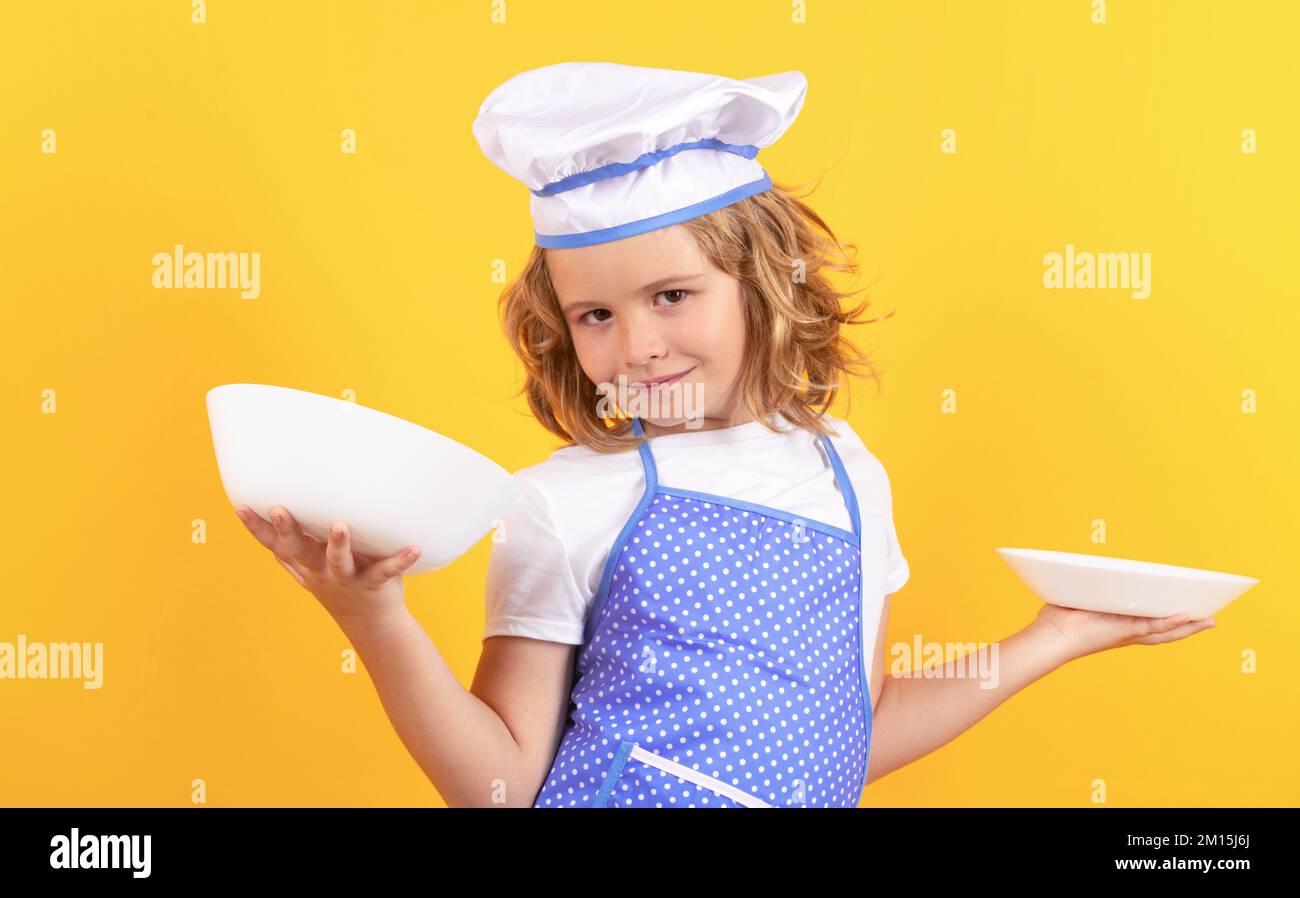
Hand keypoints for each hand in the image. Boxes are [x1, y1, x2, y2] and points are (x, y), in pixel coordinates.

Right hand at [235, 504, 420, 632]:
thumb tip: (274, 508)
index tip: (240, 505)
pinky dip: (400, 560)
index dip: (256, 527)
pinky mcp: (374, 584)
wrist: (370, 621)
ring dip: (339, 544)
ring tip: (340, 526)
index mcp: (305, 563)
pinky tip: (414, 549)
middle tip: (279, 509)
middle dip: (288, 530)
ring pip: (339, 561)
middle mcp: (320, 571)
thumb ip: (295, 544)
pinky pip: (387, 571)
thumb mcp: (312, 566)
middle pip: (300, 550)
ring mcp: (346, 578)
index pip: (274, 544)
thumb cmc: (338, 582)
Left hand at [1032, 602, 1216, 661]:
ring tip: (1210, 620)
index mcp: (1120, 625)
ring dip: (1188, 626)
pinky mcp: (1121, 632)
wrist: (1049, 636)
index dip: (1172, 619)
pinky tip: (1185, 617)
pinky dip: (1167, 623)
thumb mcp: (1082, 598)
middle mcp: (1127, 631)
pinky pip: (1149, 628)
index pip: (1151, 622)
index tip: (1192, 612)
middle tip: (1213, 619)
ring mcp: (1126, 633)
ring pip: (1164, 631)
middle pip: (1166, 630)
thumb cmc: (1058, 620)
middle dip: (1190, 625)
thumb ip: (1091, 587)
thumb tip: (1087, 569)